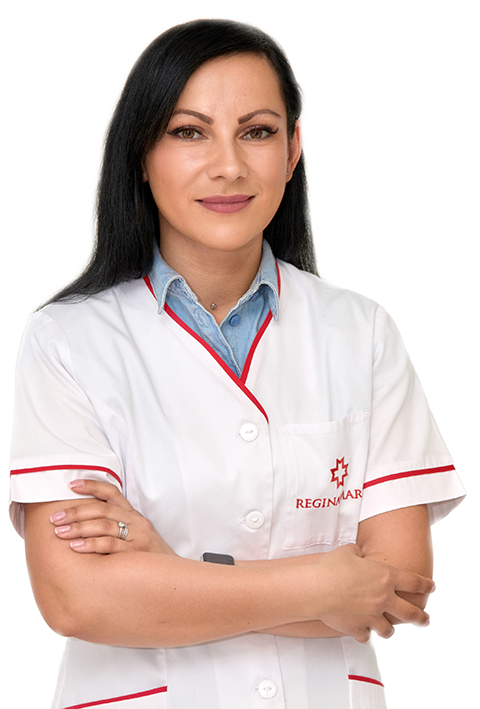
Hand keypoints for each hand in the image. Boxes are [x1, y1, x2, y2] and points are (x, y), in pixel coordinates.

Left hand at [50, 479, 176, 555]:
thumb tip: (82, 525)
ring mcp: (138, 536)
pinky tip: (76, 547)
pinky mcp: (137, 552)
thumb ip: (115, 529)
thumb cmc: (148, 558)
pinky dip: (91, 544)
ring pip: (104, 525)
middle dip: (76, 512)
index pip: (112, 493)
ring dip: (79, 528)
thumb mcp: (135, 537)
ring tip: (60, 533)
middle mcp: (136, 522)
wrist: (173, 578)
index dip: (92, 486)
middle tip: (55, 519)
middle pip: (102, 509)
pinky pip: (110, 545)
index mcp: (133, 515)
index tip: (71, 485)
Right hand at [313, 544, 434, 642]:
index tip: (431, 587)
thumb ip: (358, 553)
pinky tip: (362, 631)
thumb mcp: (348, 551)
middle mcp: (384, 598)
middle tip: (426, 620)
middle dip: (421, 618)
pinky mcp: (358, 628)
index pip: (414, 582)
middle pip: (411, 613)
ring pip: (389, 630)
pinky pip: (366, 636)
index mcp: (386, 577)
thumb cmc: (331, 568)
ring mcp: (372, 616)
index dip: (425, 585)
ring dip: (389, 628)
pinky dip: (364, 634)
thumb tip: (358, 553)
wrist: (317, 588)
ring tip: (388, 627)